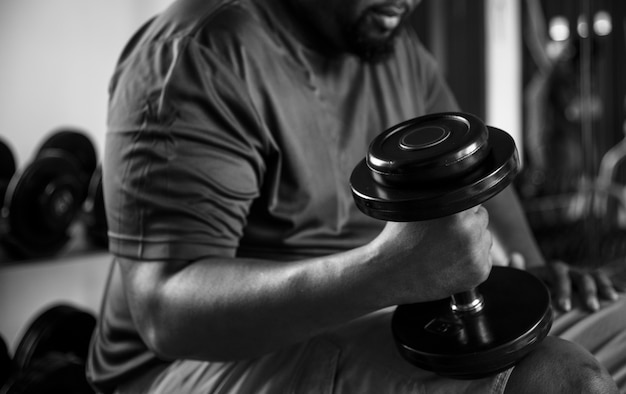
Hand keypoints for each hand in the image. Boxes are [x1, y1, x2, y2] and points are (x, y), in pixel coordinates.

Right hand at [372, 206, 492, 303]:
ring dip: (471, 242)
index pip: (472, 197)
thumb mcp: (413, 207)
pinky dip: (471, 262)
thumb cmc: (398, 240)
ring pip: (484, 239)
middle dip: (467, 223)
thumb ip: (436, 194)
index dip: (459, 205)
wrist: (391, 274)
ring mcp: (476, 253)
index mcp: (456, 210)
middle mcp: (470, 230)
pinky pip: (483, 259)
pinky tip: (450, 263)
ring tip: (445, 250)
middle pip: (481, 217)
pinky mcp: (479, 272)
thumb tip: (450, 184)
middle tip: (444, 234)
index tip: (449, 214)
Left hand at [503, 253, 622, 311]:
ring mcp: (579, 276)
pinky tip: (619, 295)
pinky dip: (613, 285)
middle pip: (578, 275)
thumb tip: (515, 255)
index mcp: (548, 270)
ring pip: (593, 276)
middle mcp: (566, 271)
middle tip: (590, 308)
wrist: (537, 290)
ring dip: (602, 287)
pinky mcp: (591, 283)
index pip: (557, 273)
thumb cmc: (529, 290)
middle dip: (585, 290)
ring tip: (609, 300)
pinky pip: (604, 281)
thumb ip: (517, 271)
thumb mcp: (523, 281)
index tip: (564, 307)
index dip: (562, 288)